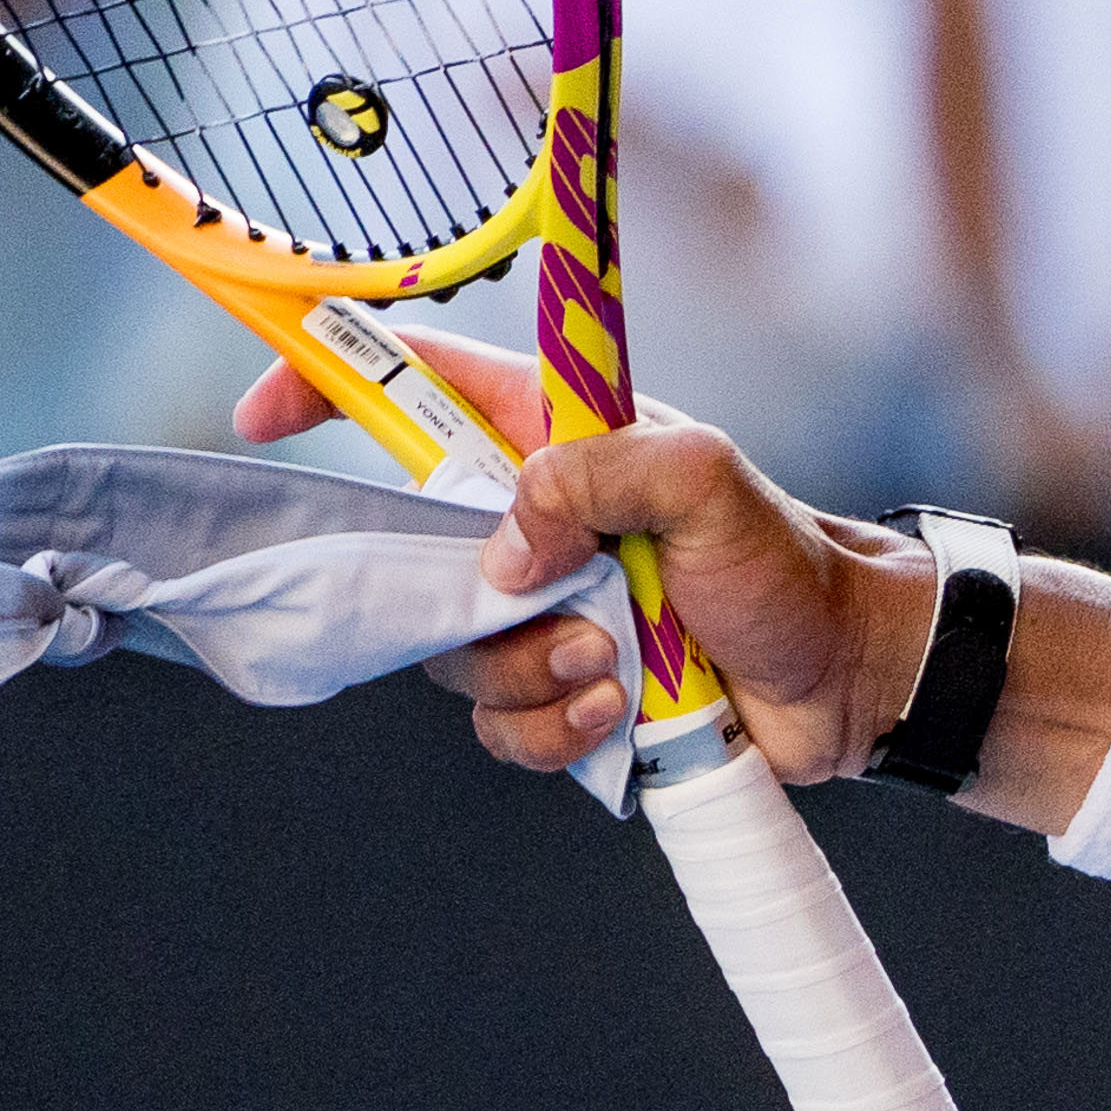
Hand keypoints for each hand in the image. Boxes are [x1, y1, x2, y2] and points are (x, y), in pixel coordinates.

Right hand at [231, 324, 929, 784]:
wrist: (848, 679)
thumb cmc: (789, 562)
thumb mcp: (706, 480)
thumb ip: (597, 475)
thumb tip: (505, 549)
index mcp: (554, 440)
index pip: (415, 384)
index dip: (329, 385)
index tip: (262, 420)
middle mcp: (533, 521)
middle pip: (404, 545)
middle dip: (451, 590)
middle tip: (537, 598)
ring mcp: (541, 609)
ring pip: (449, 650)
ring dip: (527, 666)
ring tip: (616, 661)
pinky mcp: (561, 688)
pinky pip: (499, 722)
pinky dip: (552, 725)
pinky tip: (621, 708)